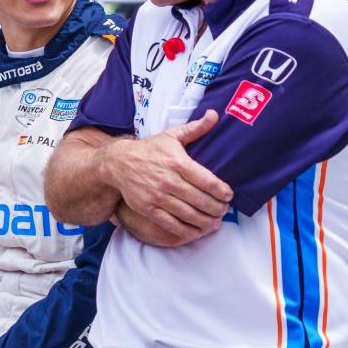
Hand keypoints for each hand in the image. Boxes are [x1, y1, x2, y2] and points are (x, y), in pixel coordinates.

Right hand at [101, 110, 231, 240]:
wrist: (118, 163)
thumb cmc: (149, 149)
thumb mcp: (171, 136)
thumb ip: (195, 129)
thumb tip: (215, 115)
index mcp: (178, 162)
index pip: (207, 181)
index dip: (222, 191)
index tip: (229, 195)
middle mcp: (169, 181)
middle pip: (201, 200)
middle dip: (217, 209)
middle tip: (224, 211)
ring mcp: (158, 197)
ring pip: (189, 214)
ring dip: (206, 222)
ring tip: (215, 223)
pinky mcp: (148, 209)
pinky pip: (171, 224)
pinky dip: (187, 231)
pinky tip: (197, 232)